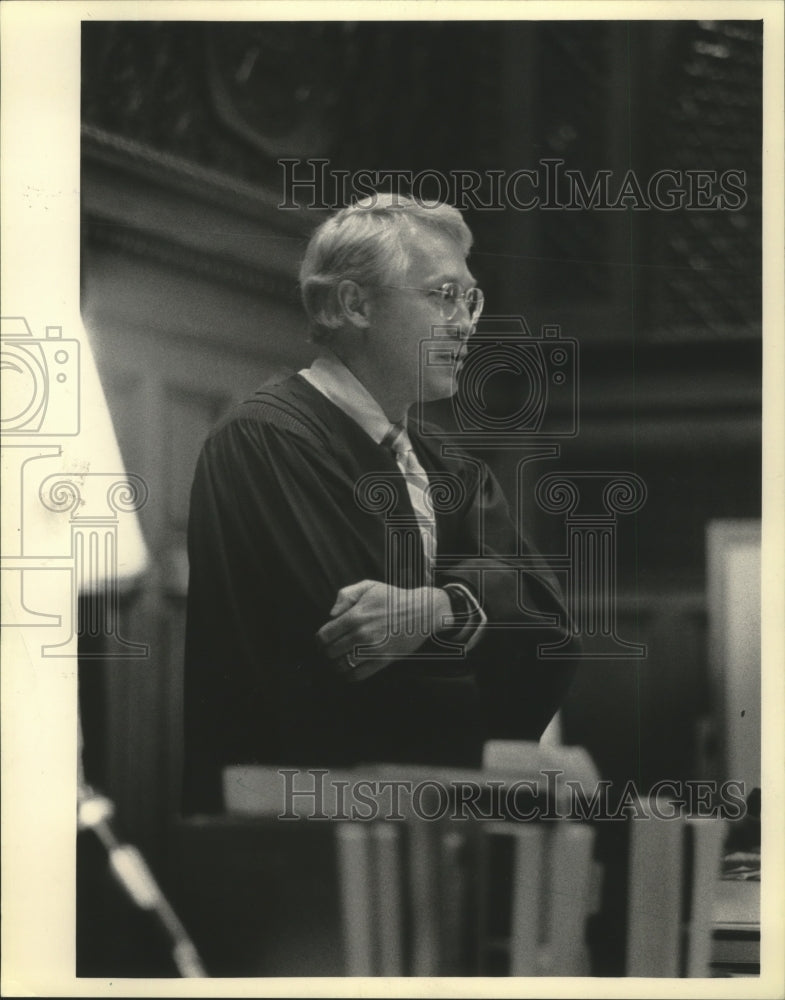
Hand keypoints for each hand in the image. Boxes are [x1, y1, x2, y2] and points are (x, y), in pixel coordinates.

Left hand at [316, 579, 451, 678]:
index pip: (324, 636)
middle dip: (328, 652)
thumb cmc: (393, 597)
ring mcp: (373, 649)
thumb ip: (345, 595)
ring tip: (339, 660)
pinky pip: (358, 675)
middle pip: (331, 652)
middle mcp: (362, 634)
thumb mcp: (369, 586)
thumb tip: (331, 615)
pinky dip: (349, 675)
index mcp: (355, 616)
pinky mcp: (384, 660)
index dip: (320, 640)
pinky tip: (349, 670)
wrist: (422, 611)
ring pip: (342, 665)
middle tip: (331, 650)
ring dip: (337, 664)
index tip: (323, 641)